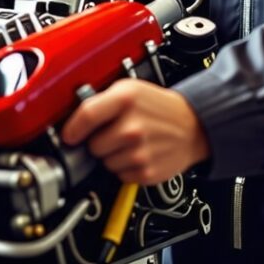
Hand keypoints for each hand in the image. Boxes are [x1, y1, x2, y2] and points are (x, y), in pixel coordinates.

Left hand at [61, 79, 210, 184]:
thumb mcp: (130, 89)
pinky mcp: (146, 171)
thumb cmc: (159, 108)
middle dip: (99, 142)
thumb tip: (74, 119)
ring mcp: (140, 151)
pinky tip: (139, 154)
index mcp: (126, 100)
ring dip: (112, 156)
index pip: (86, 116)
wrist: (194, 126)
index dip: (73, 129)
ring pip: (105, 163)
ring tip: (130, 143)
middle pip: (93, 146)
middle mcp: (132, 126)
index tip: (69, 135)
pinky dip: (126, 168)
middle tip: (115, 134)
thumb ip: (101, 100)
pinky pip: (119, 175)